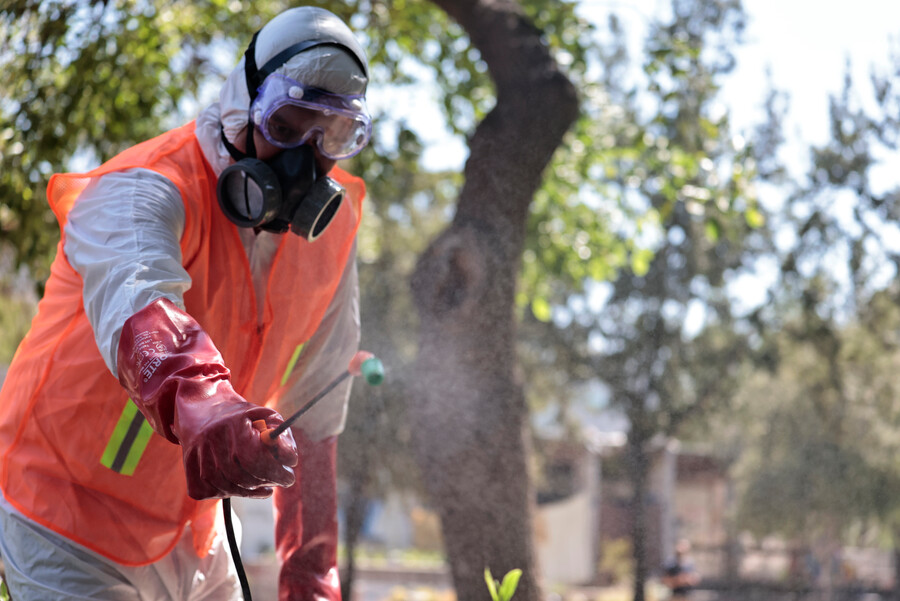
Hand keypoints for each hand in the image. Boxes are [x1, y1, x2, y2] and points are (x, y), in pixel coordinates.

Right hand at [117, 298, 298, 499]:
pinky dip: (230, 492)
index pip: (255, 457)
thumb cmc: (240, 415)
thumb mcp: (265, 416)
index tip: (289, 475)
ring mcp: (196, 455)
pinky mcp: (188, 469)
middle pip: (242, 475)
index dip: (275, 470)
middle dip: (267, 481)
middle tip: (281, 480)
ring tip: (265, 484)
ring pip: (227, 487)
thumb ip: (280, 435)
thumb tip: (290, 459)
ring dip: (251, 490)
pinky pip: (211, 491)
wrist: (200, 407)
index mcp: (232, 423)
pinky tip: (242, 485)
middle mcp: (210, 439)